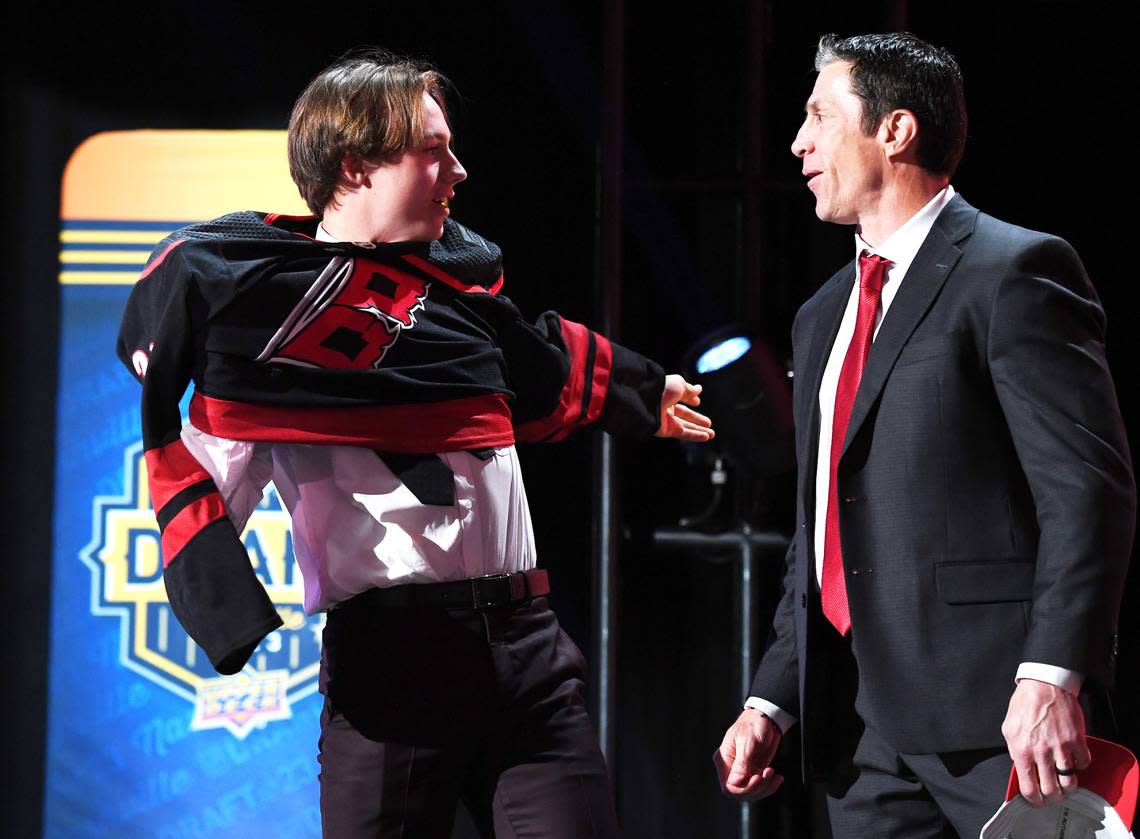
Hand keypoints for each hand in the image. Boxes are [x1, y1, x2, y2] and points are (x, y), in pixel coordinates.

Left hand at [656, 374, 713, 441]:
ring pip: (684, 427)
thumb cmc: (662, 389)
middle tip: (709, 423)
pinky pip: (682, 434)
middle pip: (683, 415)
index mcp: (666, 394)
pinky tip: (706, 436)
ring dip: (698, 431)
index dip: (689, 400)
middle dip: (696, 419)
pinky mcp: (664, 431)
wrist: (647, 400)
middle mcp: (664, 408)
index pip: (680, 398)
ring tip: (712, 434)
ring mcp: (664, 420)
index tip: (697, 402)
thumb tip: (699, 390)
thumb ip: (690, 390)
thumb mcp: (680, 385)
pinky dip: (694, 436)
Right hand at [714, 709, 783, 798]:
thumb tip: (735, 782)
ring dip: (765, 788)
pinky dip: (770, 785)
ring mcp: (744, 771)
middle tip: (768, 775)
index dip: (743, 788)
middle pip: (740, 792)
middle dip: (756, 788)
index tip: (757, 778)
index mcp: (724, 760)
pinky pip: (761, 786)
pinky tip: (777, 778)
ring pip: (752, 791)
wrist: (766, 718)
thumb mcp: (747, 742)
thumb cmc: (753, 724)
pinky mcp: (755, 771)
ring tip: (774, 774)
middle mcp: (732, 768)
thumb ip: (742, 763)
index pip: (728, 786)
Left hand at [1001, 678, 1090, 805]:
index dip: (1034, 800)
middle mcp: (1042, 753)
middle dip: (1052, 796)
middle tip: (1053, 792)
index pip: (1029, 787)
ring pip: (1070, 783)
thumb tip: (1020, 766)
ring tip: (1064, 781)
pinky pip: (1084, 764)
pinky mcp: (1077, 741)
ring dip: (1068, 785)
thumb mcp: (1009, 728)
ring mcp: (1061, 748)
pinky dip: (1080, 765)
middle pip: (1051, 790)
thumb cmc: (1025, 704)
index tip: (1037, 800)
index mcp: (1022, 750)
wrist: (1044, 686)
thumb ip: (1014, 750)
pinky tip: (1073, 759)